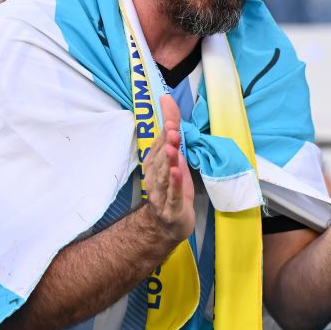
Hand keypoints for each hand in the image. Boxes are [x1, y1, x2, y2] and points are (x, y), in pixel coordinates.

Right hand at [141, 94, 195, 246]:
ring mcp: (161, 193)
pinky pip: (172, 194)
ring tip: (173, 148)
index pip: (160, 141)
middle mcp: (154, 176)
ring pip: (164, 175)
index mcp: (154, 163)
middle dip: (167, 142)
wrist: (167, 225)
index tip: (170, 110)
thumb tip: (168, 104)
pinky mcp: (172, 207)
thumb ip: (172, 135)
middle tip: (173, 128)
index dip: (166, 127)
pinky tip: (176, 172)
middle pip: (161, 156)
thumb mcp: (175, 159)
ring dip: (168, 161)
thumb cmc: (172, 188)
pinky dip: (174, 183)